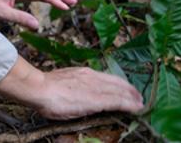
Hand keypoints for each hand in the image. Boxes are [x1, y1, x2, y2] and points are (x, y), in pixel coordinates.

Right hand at [0, 57, 143, 119]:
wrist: (39, 88)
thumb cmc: (45, 89)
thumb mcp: (64, 83)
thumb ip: (74, 86)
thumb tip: (77, 93)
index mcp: (83, 73)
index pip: (108, 77)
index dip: (120, 84)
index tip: (128, 89)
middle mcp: (92, 77)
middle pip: (117, 83)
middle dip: (130, 90)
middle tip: (140, 97)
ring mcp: (95, 87)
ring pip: (120, 91)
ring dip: (132, 97)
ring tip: (141, 103)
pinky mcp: (96, 99)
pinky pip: (117, 101)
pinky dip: (129, 104)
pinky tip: (137, 108)